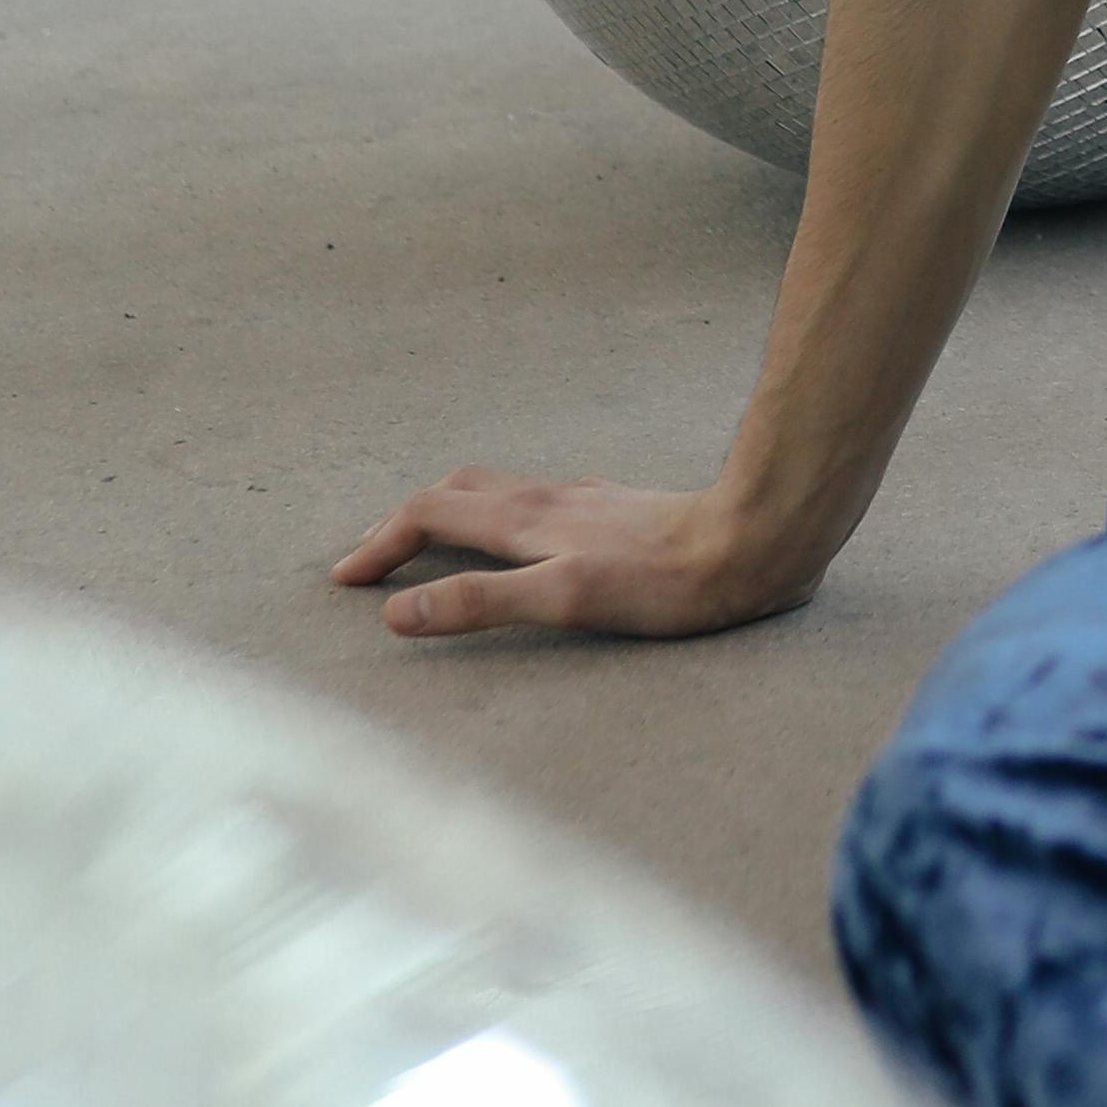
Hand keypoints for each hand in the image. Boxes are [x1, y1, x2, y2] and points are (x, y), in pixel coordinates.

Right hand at [329, 473, 811, 646]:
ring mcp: (585, 501)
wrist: (758, 540)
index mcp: (526, 519)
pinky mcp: (619, 512)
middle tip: (371, 559)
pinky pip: (535, 503)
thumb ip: (480, 603)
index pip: (430, 513)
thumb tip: (397, 612)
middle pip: (454, 493)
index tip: (348, 578)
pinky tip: (523, 539)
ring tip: (429, 542)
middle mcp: (548, 499)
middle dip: (403, 523)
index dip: (382, 543)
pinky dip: (497, 517)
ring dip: (448, 514)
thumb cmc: (668, 583)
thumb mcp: (566, 600)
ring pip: (495, 493)